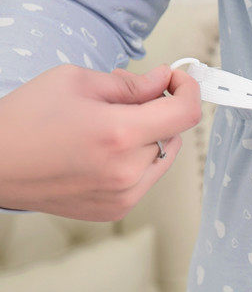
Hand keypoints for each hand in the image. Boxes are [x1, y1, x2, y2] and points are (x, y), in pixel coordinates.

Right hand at [0, 62, 201, 220]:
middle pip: (172, 134)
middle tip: (126, 100)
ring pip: (162, 157)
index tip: (177, 81)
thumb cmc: (25, 120)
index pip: (185, 114)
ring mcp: (124, 196)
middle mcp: (128, 171)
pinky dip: (136, 162)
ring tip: (108, 127)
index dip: (188, 91)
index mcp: (119, 134)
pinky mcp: (116, 210)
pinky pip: (146, 179)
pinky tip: (103, 152)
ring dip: (149, 138)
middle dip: (158, 112)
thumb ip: (131, 84)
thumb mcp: (76, 81)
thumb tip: (164, 82)